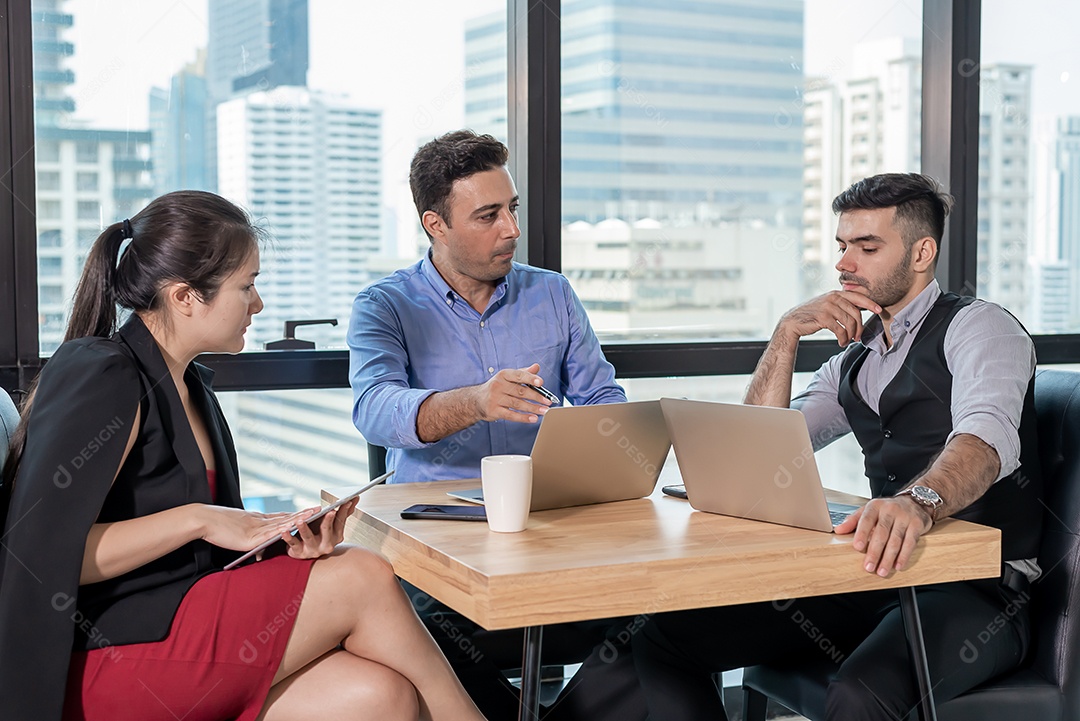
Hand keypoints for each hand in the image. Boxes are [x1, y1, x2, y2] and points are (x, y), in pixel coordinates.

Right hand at [197, 504, 319, 551]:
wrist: (203, 521)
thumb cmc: (218, 528)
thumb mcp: (239, 531)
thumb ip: (251, 538)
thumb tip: (259, 547)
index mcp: (257, 520)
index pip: (281, 516)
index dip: (296, 514)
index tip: (311, 510)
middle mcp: (260, 522)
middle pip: (286, 517)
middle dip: (304, 514)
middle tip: (321, 508)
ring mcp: (256, 529)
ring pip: (283, 522)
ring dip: (300, 518)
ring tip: (315, 513)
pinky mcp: (251, 537)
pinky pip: (271, 533)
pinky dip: (284, 529)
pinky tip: (295, 526)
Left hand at [279, 497, 358, 559]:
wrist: (305, 553)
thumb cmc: (319, 534)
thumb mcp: (331, 524)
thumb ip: (343, 512)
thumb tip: (356, 498)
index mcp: (336, 537)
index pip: (340, 521)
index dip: (343, 511)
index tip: (346, 501)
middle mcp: (326, 545)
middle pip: (327, 530)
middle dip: (329, 521)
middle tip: (330, 512)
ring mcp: (313, 550)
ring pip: (309, 538)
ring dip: (304, 528)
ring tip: (300, 520)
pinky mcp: (299, 553)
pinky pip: (293, 544)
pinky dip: (288, 537)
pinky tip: (285, 530)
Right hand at [471, 363, 552, 423]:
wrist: (476, 400)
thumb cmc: (496, 387)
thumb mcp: (507, 377)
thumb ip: (523, 372)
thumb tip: (536, 367)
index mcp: (503, 375)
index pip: (518, 375)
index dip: (530, 378)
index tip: (541, 383)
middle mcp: (498, 385)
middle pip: (520, 391)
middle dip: (536, 397)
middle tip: (548, 401)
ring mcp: (495, 399)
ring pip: (517, 404)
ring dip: (533, 408)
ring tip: (545, 411)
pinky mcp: (494, 411)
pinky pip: (511, 415)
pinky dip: (523, 417)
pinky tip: (533, 418)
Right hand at [778, 291, 881, 346]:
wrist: (793, 321)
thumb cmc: (812, 315)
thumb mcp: (827, 305)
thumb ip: (841, 304)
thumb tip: (860, 310)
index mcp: (836, 293)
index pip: (858, 297)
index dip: (870, 304)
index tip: (879, 310)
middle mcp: (833, 298)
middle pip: (856, 313)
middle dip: (859, 328)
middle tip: (857, 337)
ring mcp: (828, 307)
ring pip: (849, 323)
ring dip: (851, 335)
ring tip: (847, 341)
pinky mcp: (823, 317)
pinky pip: (840, 330)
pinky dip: (843, 339)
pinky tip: (840, 342)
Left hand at [833, 497, 932, 576]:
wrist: (915, 501)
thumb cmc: (888, 509)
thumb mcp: (869, 510)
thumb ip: (853, 521)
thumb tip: (838, 531)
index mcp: (875, 506)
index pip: (866, 520)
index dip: (861, 533)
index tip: (857, 547)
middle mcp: (890, 510)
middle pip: (881, 533)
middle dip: (874, 552)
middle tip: (869, 567)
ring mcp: (905, 517)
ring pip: (896, 540)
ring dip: (888, 558)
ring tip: (882, 571)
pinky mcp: (917, 525)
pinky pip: (910, 542)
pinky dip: (904, 556)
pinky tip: (898, 565)